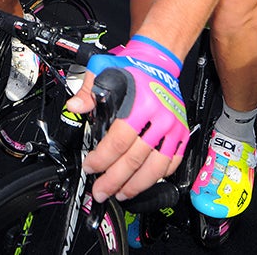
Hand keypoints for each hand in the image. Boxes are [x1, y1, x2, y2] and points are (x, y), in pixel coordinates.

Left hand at [66, 35, 187, 201]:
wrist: (158, 62)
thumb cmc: (132, 68)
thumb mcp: (103, 72)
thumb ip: (87, 92)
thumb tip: (74, 107)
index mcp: (140, 103)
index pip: (118, 141)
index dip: (102, 159)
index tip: (90, 167)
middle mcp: (159, 117)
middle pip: (135, 159)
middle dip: (115, 179)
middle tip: (101, 190)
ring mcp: (173, 126)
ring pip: (156, 166)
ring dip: (137, 185)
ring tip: (121, 194)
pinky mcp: (182, 132)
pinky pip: (173, 161)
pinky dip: (159, 176)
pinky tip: (145, 183)